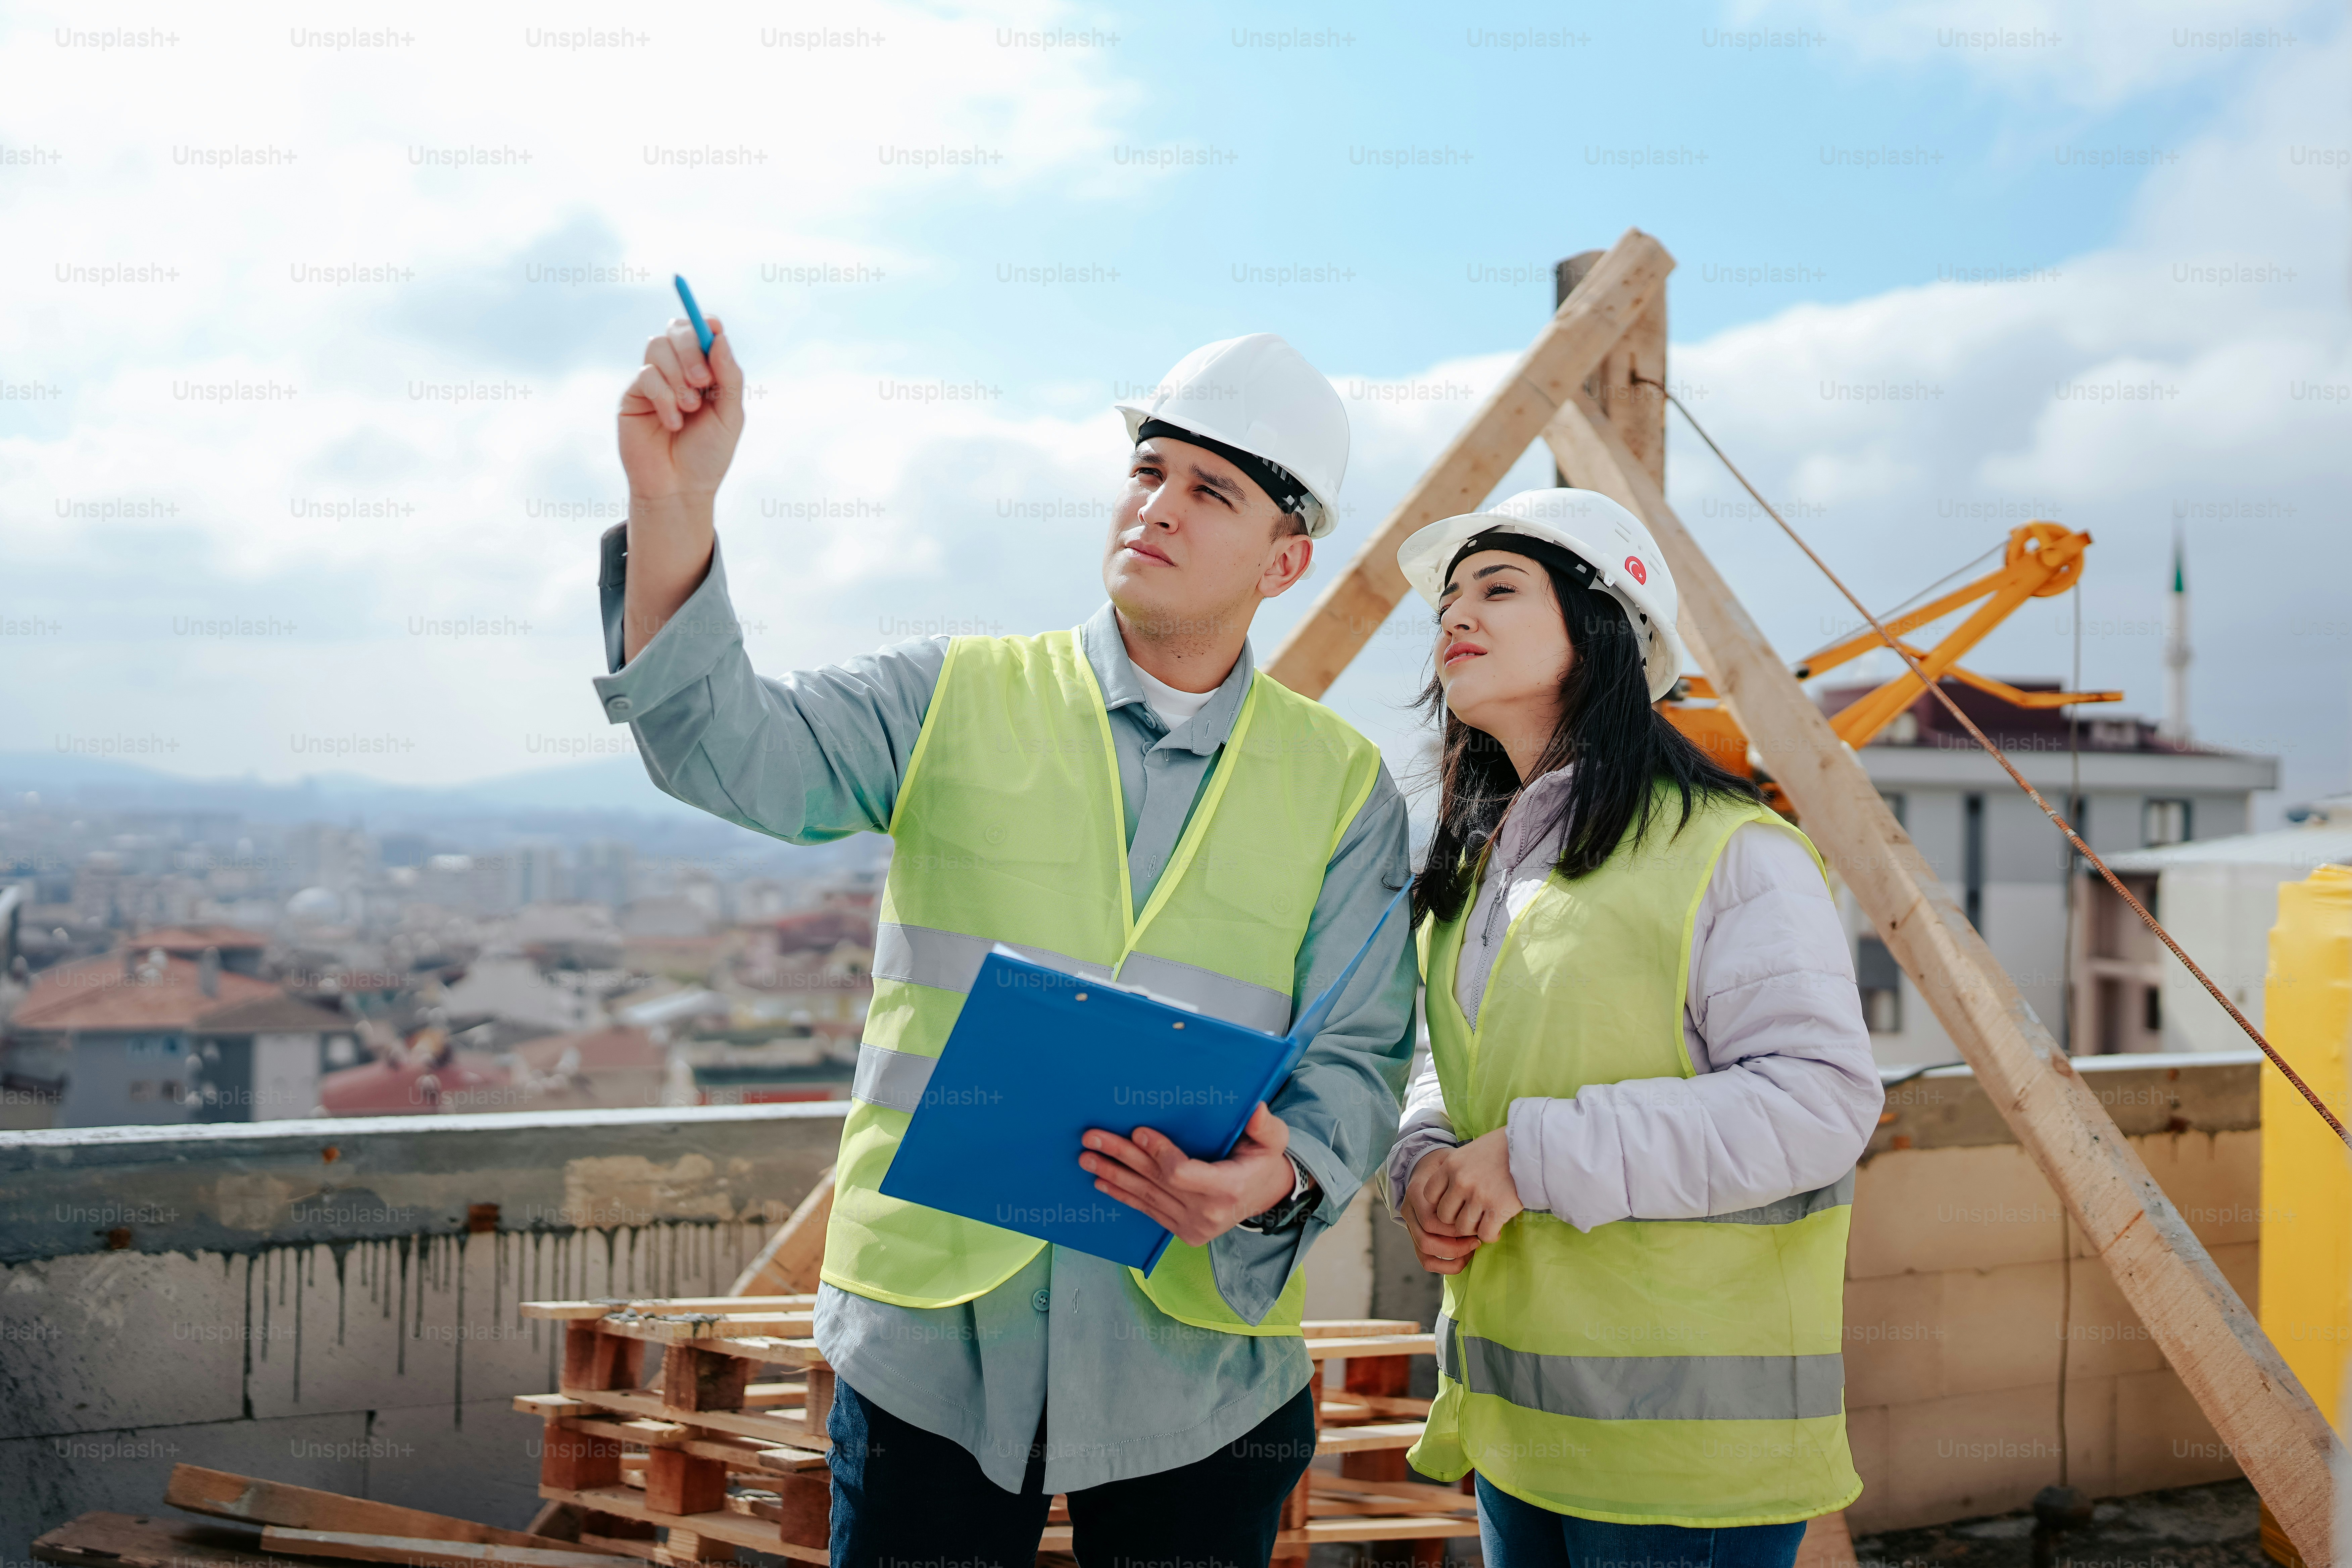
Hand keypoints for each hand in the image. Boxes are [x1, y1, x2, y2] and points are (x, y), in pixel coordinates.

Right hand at [618, 314, 744, 505]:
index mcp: (706, 370)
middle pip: (676, 329)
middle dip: (692, 350)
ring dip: (678, 376)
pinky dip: (664, 398)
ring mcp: (653, 380)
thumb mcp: (730, 416)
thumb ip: (729, 376)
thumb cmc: (708, 454)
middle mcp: (678, 370)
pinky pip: (646, 375)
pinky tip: (673, 423)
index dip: (705, 324)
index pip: (701, 330)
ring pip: (657, 346)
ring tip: (689, 409)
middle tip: (703, 382)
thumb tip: (719, 335)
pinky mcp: (633, 395)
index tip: (714, 329)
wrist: (680, 488)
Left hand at [1082, 1103, 1302, 1246]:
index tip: (1138, 1131)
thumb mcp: (1273, 1140)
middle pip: (1155, 1182)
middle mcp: (1207, 1212)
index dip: (1159, 1153)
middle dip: (1121, 1158)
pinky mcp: (1183, 1232)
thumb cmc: (1264, 1161)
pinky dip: (1124, 1196)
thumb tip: (1255, 1110)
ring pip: (1146, 1197)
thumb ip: (1265, 1127)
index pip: (1181, 1173)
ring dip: (1114, 1176)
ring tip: (1087, 1159)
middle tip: (1092, 1139)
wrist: (1265, 1196)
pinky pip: (1148, 1211)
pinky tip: (1102, 1183)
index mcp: (1227, 1188)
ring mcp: (1193, 1226)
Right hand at [1402, 1148, 1482, 1274]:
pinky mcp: (1416, 1236)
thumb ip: (1461, 1178)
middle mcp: (1409, 1211)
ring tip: (1472, 1250)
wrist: (1427, 1166)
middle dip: (1454, 1246)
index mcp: (1416, 1192)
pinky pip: (1426, 1259)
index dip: (1454, 1229)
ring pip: (1424, 1253)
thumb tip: (1485, 1199)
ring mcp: (1410, 1225)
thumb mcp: (1452, 1163)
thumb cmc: (1446, 1165)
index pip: (1431, 1221)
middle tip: (1477, 1241)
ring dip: (1451, 1257)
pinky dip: (1445, 1265)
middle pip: (1426, 1240)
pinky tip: (1464, 1258)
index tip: (1477, 1225)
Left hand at [1422, 1128, 1522, 1242]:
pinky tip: (1497, 1228)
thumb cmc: (1504, 1148)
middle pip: (1444, 1216)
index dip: (1441, 1203)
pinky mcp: (1498, 1209)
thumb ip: (1458, 1170)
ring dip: (1473, 1229)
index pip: (1429, 1194)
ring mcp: (1479, 1196)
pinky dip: (1490, 1235)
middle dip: (1456, 1219)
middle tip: (1471, 1216)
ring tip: (1484, 1221)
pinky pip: (1484, 1235)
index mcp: (1451, 1165)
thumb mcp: (1472, 1151)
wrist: (1533, 1146)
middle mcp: (1461, 1181)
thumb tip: (1449, 1190)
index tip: (1454, 1204)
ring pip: (1462, 1228)